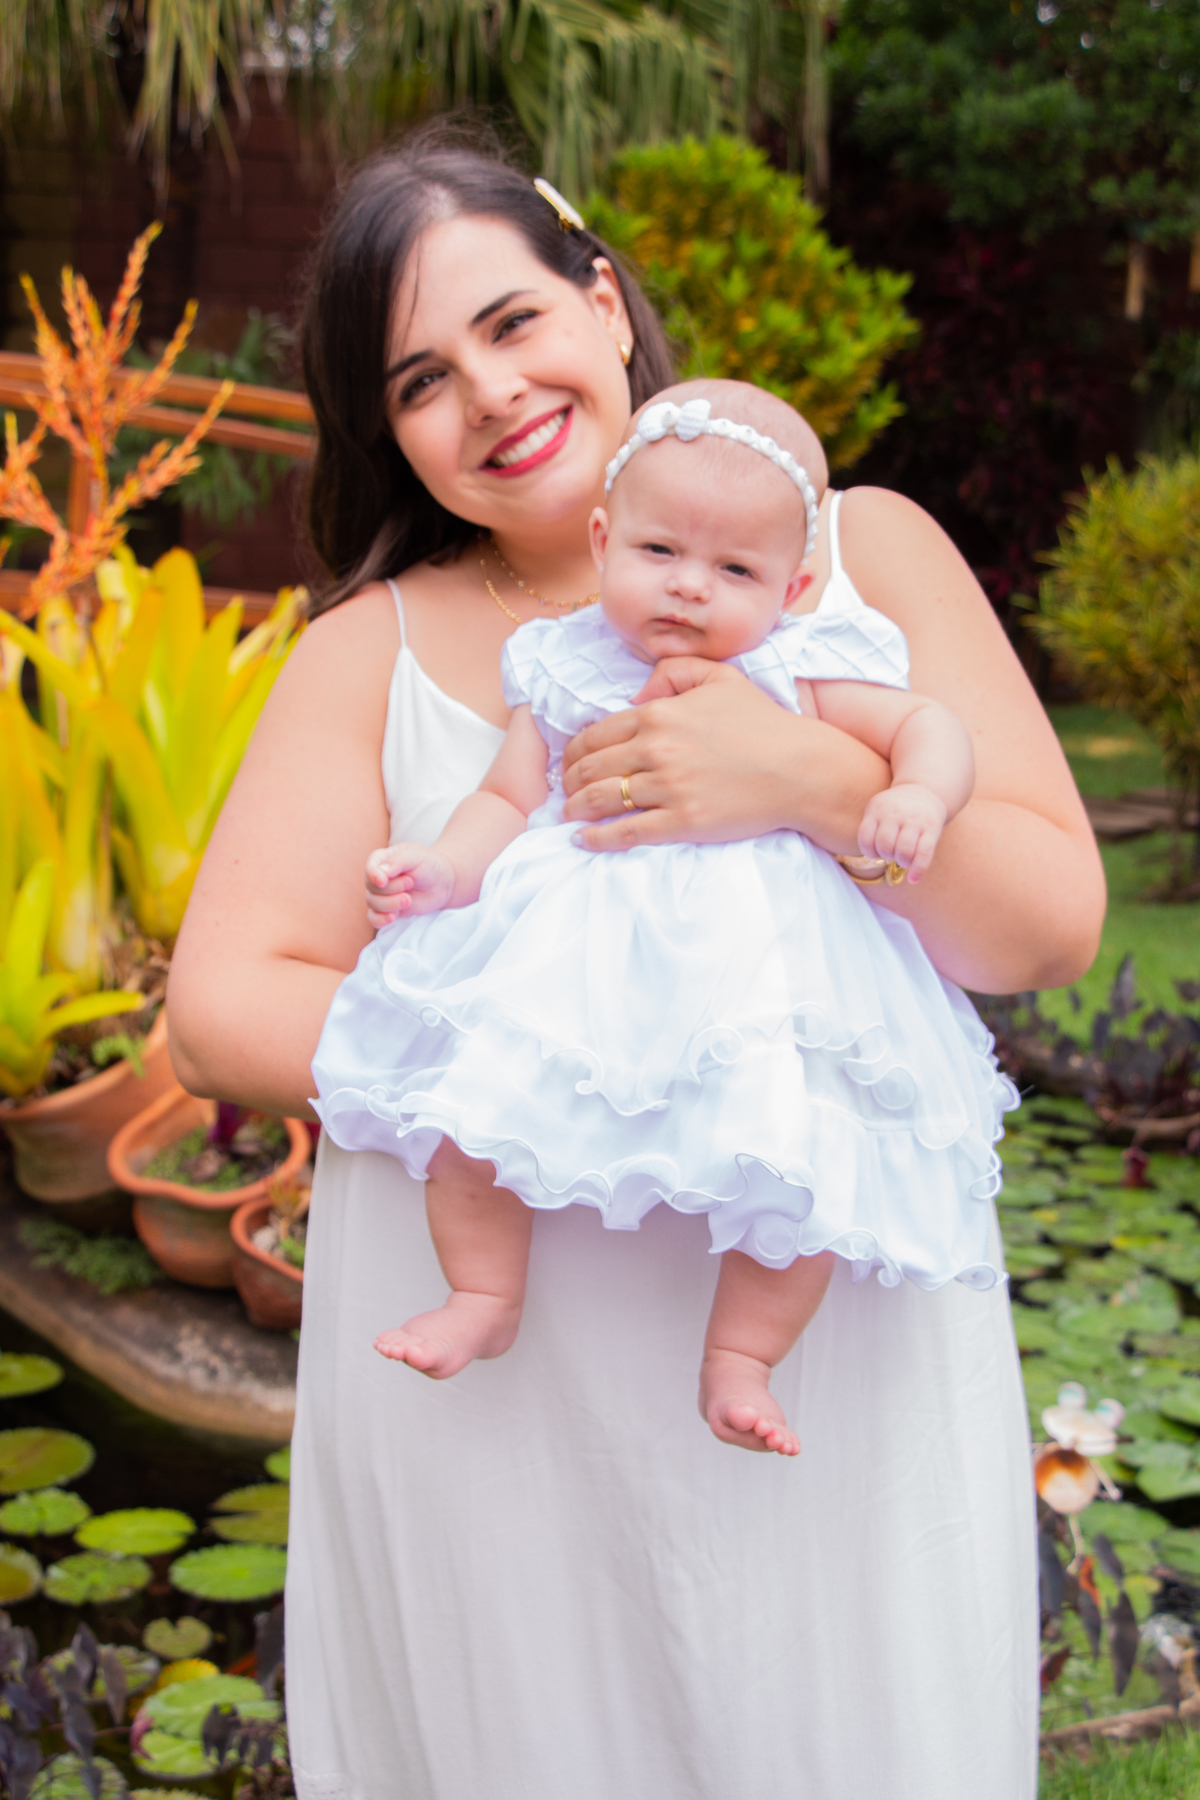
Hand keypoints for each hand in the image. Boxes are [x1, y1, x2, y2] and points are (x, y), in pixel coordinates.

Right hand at [365, 843, 454, 927]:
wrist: (442, 883)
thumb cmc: (429, 864)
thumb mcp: (416, 856)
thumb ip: (397, 861)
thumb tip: (380, 873)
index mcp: (382, 859)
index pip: (369, 867)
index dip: (373, 875)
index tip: (383, 881)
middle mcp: (378, 877)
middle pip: (372, 887)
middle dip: (391, 888)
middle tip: (410, 883)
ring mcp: (382, 894)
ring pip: (372, 903)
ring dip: (390, 903)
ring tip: (408, 900)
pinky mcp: (387, 909)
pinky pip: (374, 918)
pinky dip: (380, 920)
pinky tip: (392, 917)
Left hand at [562, 658, 810, 848]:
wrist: (800, 768)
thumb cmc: (763, 723)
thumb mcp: (719, 677)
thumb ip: (673, 673)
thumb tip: (637, 694)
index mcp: (658, 714)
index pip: (596, 734)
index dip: (574, 751)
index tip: (570, 762)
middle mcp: (656, 749)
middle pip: (591, 768)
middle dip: (569, 781)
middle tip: (565, 791)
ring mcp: (669, 787)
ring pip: (603, 799)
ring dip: (576, 809)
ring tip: (570, 815)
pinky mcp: (683, 821)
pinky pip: (627, 832)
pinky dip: (598, 837)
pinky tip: (583, 840)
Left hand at [856, 784, 947, 883]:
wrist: (925, 790)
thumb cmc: (895, 809)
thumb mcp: (878, 809)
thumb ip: (871, 830)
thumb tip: (873, 861)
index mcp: (878, 808)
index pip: (865, 837)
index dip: (868, 852)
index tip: (875, 852)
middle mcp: (896, 813)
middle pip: (885, 845)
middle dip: (886, 855)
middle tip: (892, 852)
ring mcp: (915, 820)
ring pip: (904, 851)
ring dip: (901, 862)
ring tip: (903, 859)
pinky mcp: (932, 828)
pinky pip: (924, 854)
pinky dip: (918, 870)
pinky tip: (913, 880)